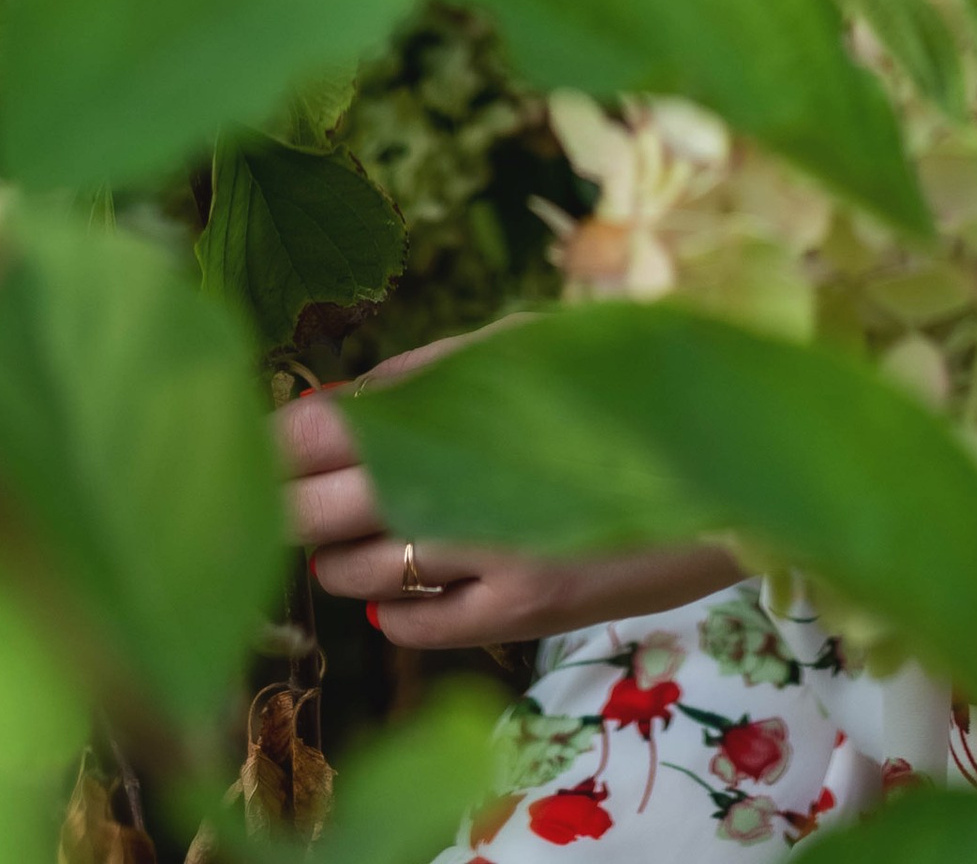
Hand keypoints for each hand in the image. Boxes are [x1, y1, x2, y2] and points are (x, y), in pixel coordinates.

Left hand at [276, 345, 739, 647]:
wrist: (725, 464)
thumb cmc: (620, 386)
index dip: (277, 440)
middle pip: (325, 509)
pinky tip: (399, 585)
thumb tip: (339, 396)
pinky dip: (391, 609)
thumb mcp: (526, 349)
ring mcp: (491, 559)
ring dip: (336, 557)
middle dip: (284, 502)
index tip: (252, 439)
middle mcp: (468, 489)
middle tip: (267, 493)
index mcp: (462, 409)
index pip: (326, 433)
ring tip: (343, 534)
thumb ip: (428, 374)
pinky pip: (419, 627)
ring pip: (362, 574)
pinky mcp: (521, 613)